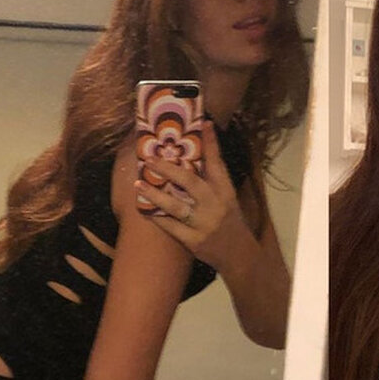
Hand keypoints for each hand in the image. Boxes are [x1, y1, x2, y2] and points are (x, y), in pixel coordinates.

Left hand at [135, 120, 253, 271]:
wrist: (239, 256)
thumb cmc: (230, 222)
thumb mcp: (228, 199)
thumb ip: (213, 180)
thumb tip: (195, 156)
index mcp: (225, 192)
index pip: (217, 163)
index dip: (210, 143)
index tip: (203, 123)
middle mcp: (215, 205)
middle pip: (190, 182)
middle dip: (168, 169)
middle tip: (150, 158)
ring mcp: (204, 224)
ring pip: (175, 206)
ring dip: (155, 194)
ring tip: (138, 184)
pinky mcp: (194, 241)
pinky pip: (170, 227)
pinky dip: (156, 217)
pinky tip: (144, 209)